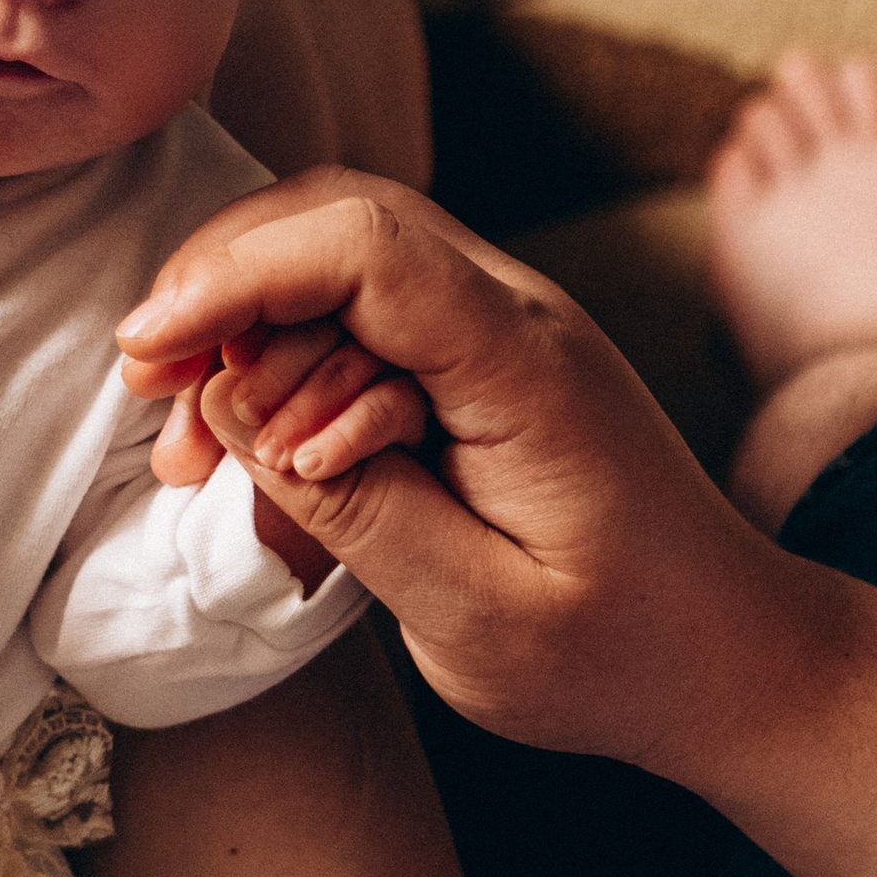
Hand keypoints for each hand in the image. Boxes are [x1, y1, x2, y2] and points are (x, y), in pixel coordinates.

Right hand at [116, 171, 789, 781]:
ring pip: (338, 257)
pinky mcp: (478, 362)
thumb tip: (239, 412)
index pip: (364, 250)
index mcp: (526, 366)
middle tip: (151, 399)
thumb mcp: (478, 618)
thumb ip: (358, 510)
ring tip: (190, 453)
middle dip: (222, 289)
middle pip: (337, 218)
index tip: (147, 349)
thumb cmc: (618, 655)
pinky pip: (362, 316)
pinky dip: (287, 362)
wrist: (729, 658)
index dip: (237, 277)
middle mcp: (516, 316)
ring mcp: (500, 328)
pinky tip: (250, 452)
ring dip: (246, 332)